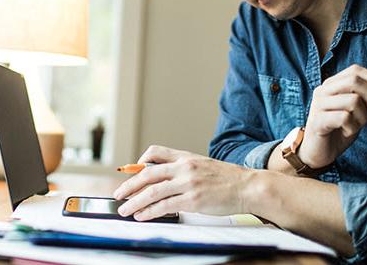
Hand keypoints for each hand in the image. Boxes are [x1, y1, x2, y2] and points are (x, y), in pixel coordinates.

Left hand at [112, 145, 254, 220]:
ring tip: (125, 209)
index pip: (155, 152)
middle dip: (128, 186)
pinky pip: (164, 206)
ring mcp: (188, 183)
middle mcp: (184, 167)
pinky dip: (149, 211)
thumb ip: (182, 169)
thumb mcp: (202, 165)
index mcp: (185, 156)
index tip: (129, 172)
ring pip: (152, 191)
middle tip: (117, 194)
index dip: (138, 162)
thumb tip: (162, 178)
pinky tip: (142, 215)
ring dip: (134, 202)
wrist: (248, 186)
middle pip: (147, 174)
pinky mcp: (193, 200)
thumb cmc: (227, 178)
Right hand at [297, 64, 366, 167]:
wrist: (318, 152)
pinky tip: (346, 132)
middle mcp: (322, 91)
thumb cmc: (338, 128)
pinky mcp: (318, 122)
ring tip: (357, 125)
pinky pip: (345, 118)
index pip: (355, 70)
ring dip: (363, 116)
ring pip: (353, 100)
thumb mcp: (355, 107)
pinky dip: (353, 127)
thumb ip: (363, 91)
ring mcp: (318, 106)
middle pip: (354, 80)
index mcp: (330, 84)